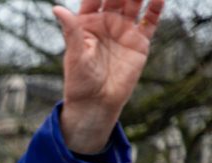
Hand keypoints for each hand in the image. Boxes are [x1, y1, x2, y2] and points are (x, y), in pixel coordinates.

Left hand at [53, 0, 163, 153]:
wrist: (96, 103)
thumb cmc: (80, 81)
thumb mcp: (74, 54)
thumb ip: (71, 30)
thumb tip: (56, 9)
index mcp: (87, 23)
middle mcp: (107, 23)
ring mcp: (124, 31)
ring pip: (135, 4)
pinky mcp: (139, 41)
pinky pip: (151, 21)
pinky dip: (156, 8)